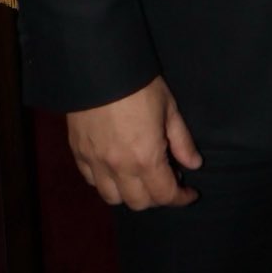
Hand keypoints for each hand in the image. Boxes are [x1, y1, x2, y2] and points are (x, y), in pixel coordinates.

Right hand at [67, 76, 201, 210]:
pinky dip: (106, 182)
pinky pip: (92, 181)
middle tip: (166, 180)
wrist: (99, 69)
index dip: (180, 199)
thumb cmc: (140, 86)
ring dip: (129, 195)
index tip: (190, 194)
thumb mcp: (169, 109)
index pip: (164, 195)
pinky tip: (116, 168)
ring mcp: (95, 163)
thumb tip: (193, 164)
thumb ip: (181, 141)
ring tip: (140, 178)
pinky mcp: (78, 154)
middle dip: (157, 198)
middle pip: (138, 203)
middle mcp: (119, 168)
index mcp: (145, 158)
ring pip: (112, 198)